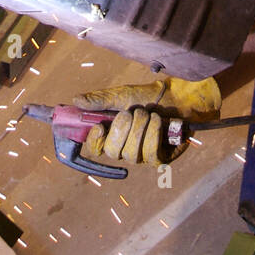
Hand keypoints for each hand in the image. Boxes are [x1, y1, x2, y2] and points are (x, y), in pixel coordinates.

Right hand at [72, 77, 220, 164]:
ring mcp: (142, 156)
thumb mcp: (122, 95)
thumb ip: (100, 101)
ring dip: (140, 129)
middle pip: (113, 153)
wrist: (178, 98)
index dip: (94, 142)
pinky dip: (153, 135)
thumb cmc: (149, 97)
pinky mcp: (160, 158)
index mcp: (112, 135)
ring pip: (132, 154)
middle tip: (132, 112)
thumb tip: (75, 101)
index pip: (95, 149)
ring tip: (148, 113)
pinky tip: (158, 121)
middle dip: (122, 130)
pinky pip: (151, 155)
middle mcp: (125, 148)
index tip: (99, 127)